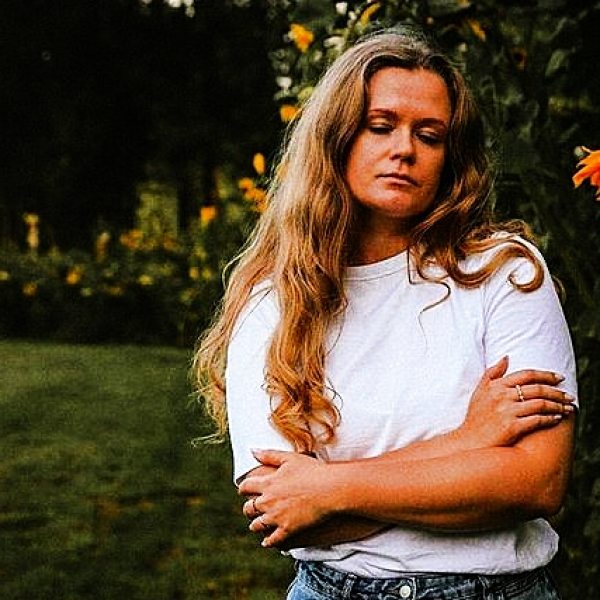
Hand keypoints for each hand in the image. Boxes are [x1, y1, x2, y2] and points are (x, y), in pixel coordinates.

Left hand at [238, 450, 331, 547]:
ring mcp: (276, 517)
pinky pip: (272, 540)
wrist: (330, 489)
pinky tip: (267, 541)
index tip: (244, 490)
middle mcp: (268, 501)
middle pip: (249, 508)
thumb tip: (252, 450)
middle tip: (251, 508)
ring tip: (257, 524)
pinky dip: (267, 541)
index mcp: (268, 483)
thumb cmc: (312, 470)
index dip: (243, 488)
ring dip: (256, 524)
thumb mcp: (290, 458)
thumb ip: (269, 455)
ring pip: (257, 525)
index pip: (245, 487)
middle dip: (248, 508)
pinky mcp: (287, 530)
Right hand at [459, 356, 574, 448]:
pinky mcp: (512, 427)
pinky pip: (538, 420)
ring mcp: (507, 411)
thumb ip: (492, 373)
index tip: (559, 378)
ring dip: (558, 405)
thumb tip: (506, 357)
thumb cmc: (476, 417)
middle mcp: (502, 396)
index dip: (546, 374)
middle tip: (569, 395)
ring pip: (541, 404)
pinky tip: (558, 418)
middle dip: (557, 392)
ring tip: (568, 407)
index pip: (527, 374)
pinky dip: (551, 418)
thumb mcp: (480, 391)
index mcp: (496, 386)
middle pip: (538, 389)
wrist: (470, 441)